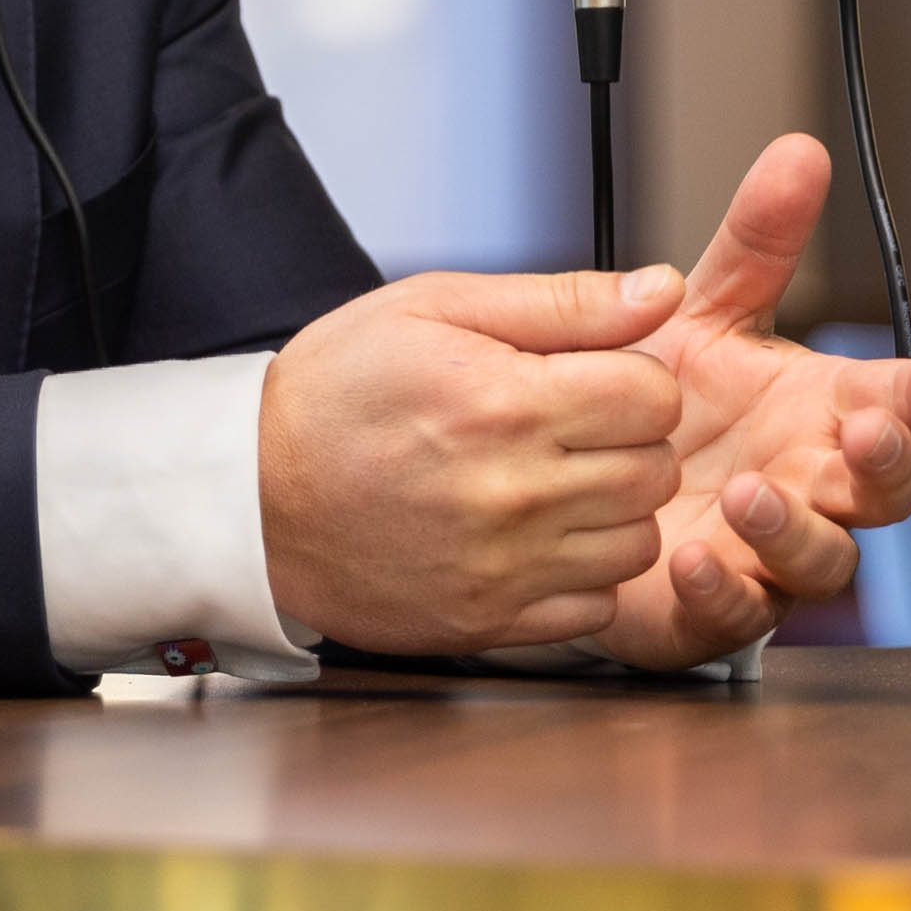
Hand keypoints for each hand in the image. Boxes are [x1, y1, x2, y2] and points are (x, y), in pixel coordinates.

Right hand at [257, 264, 687, 654]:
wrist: (250, 497)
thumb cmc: (333, 393)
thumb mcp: (433, 307)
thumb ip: (561, 302)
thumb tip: (659, 289)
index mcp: (504, 403)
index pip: (655, 395)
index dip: (635, 377)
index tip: (595, 379)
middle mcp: (513, 493)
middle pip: (656, 470)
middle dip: (631, 440)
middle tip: (575, 428)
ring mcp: (504, 567)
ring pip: (638, 542)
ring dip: (615, 510)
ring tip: (557, 482)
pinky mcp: (489, 622)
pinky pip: (595, 606)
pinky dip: (583, 574)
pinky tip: (537, 538)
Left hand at [583, 134, 910, 671]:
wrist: (583, 483)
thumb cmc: (668, 405)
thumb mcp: (708, 312)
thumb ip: (757, 242)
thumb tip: (799, 151)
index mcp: (823, 412)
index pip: (900, 402)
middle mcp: (810, 484)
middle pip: (889, 490)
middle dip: (888, 464)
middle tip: (865, 437)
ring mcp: (770, 554)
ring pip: (825, 560)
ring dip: (794, 530)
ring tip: (747, 495)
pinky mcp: (711, 608)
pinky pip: (735, 613)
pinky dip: (721, 590)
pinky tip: (691, 557)